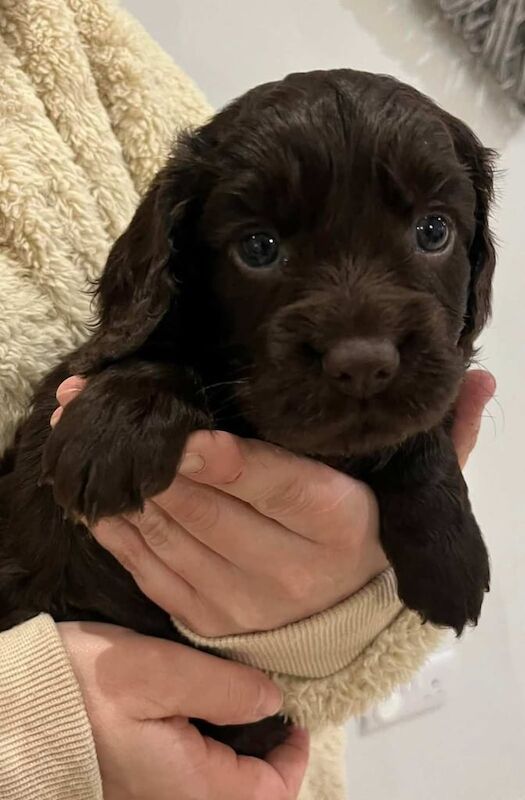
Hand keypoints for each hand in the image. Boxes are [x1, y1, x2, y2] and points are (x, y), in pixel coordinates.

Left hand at [52, 370, 494, 636]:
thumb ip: (447, 437)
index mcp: (338, 528)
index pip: (277, 488)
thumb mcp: (413, 492)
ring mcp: (237, 600)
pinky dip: (116, 528)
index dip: (229, 462)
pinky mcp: (201, 617)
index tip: (186, 431)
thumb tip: (480, 377)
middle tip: (98, 399)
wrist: (345, 628)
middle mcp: (287, 570)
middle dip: (150, 453)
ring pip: (170, 532)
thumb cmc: (371, 543)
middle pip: (209, 506)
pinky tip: (91, 489)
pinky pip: (148, 569)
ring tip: (79, 427)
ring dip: (120, 480)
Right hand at [57, 622, 307, 799]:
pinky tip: (203, 710)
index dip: (292, 756)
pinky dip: (210, 749)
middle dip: (268, 755)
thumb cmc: (81, 689)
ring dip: (240, 752)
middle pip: (246, 794)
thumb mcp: (159, 672)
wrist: (16, 706)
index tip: (294, 715)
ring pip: (218, 786)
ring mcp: (152, 794)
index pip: (270, 793)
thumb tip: (272, 700)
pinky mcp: (135, 781)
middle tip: (271, 704)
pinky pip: (189, 776)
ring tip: (242, 702)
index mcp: (189, 787)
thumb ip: (224, 689)